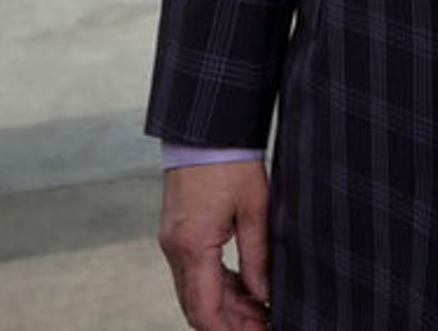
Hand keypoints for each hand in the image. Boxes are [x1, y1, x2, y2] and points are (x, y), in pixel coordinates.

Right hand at [159, 158, 269, 330]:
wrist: (206, 127)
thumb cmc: (230, 160)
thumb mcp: (254, 208)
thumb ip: (257, 256)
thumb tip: (263, 294)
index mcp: (193, 245)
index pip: (205, 310)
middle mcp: (176, 248)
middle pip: (198, 305)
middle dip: (230, 323)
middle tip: (264, 325)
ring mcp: (173, 240)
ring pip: (195, 291)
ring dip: (224, 306)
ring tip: (259, 310)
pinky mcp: (178, 232)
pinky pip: (193, 271)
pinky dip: (216, 285)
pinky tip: (242, 288)